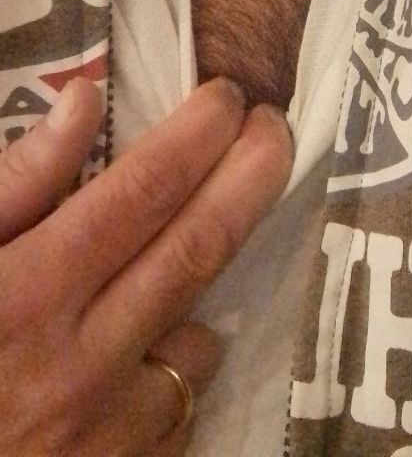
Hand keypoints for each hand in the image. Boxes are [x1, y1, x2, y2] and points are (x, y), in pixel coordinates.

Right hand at [0, 76, 292, 454]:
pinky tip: (126, 368)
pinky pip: (173, 411)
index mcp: (28, 292)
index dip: (197, 135)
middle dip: (251, 176)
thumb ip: (17, 183)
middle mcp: (81, 360)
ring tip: (159, 279)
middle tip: (277, 128)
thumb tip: (84, 99)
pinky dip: (163, 377)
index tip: (229, 97)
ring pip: (197, 341)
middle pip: (198, 248)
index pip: (143, 190)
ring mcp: (108, 430)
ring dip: (192, 302)